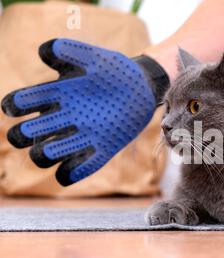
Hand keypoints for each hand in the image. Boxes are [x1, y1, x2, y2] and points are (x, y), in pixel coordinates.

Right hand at [1, 38, 168, 185]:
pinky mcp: (99, 151)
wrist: (142, 88)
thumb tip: (43, 53)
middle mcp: (61, 119)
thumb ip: (71, 51)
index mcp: (54, 95)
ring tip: (52, 149)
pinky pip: (75, 171)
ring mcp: (79, 136)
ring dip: (43, 155)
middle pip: (24, 135)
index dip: (12, 106)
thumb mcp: (94, 57)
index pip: (19, 104)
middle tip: (35, 129)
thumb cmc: (115, 71)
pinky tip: (75, 164)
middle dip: (22, 135)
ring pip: (45, 156)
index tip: (17, 105)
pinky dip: (70, 173)